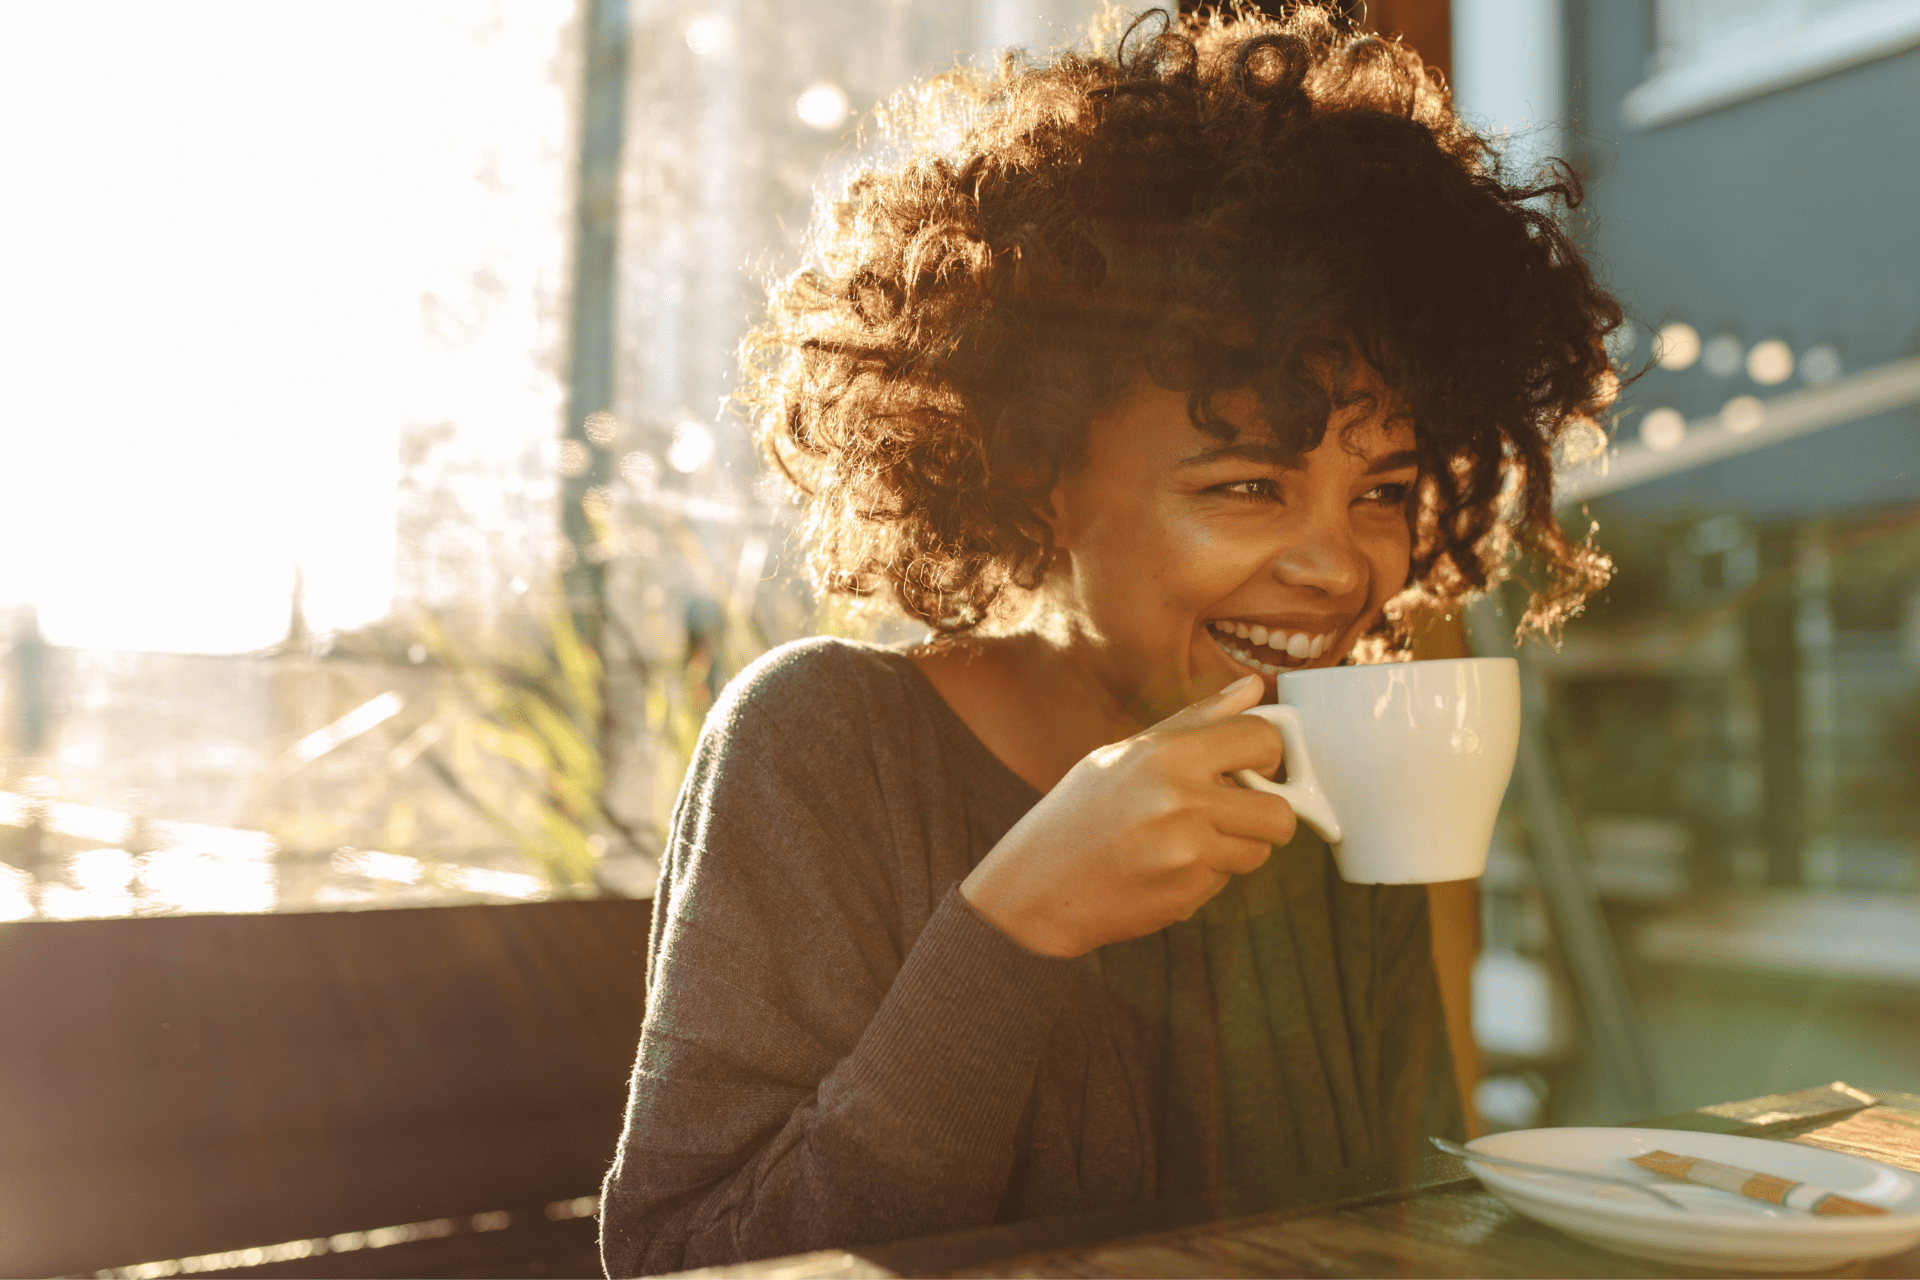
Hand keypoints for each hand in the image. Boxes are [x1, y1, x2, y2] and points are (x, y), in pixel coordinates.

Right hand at [960, 674, 1297, 957]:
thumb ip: (1198, 721)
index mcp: (1167, 753)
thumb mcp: (1129, 754)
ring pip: (1259, 851)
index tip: (1256, 769)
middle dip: (1269, 818)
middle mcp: (1179, 797)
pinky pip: (1226, 881)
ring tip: (1189, 843)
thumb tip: (1255, 686)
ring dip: (1236, 850)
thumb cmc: (1082, 812)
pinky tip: (1164, 870)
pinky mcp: (1184, 891)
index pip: (1263, 739)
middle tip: (1238, 816)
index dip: (1271, 756)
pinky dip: (1205, 877)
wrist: (1037, 885)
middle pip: (1279, 812)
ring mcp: (1184, 849)